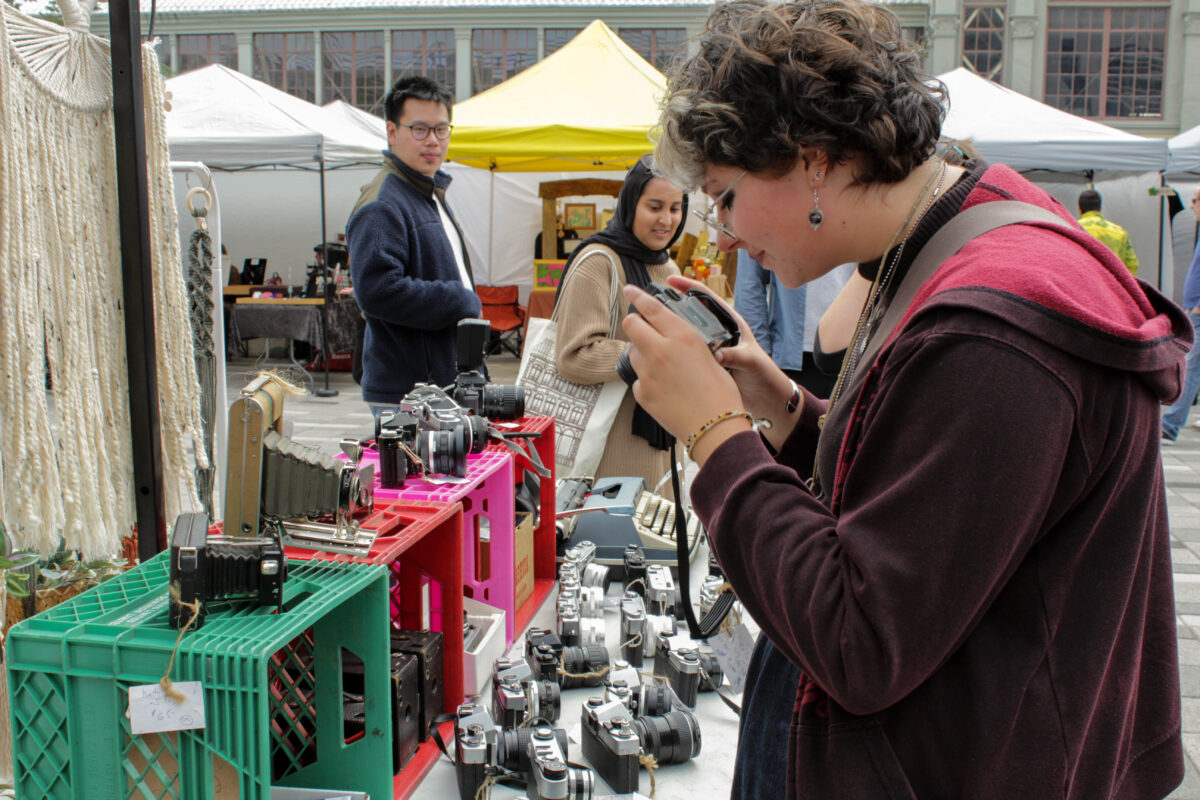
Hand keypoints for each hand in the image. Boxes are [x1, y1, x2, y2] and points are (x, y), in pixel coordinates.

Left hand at [621, 283, 746, 447]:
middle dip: (636, 324)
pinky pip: (638, 379)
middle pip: (631, 325)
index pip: (651, 308)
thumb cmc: (720, 394)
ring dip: (642, 353)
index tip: (630, 290)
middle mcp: (660, 351)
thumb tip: (671, 335)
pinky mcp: (642, 393)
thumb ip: (685, 341)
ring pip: (633, 352)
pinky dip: (647, 380)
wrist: (715, 428)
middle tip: (644, 330)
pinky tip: (665, 388)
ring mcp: (648, 373)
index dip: (638, 296)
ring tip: (663, 366)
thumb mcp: (709, 355)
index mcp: (681, 337)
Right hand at [662, 276, 798, 424]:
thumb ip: (737, 356)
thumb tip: (719, 354)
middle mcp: (718, 334)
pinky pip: (685, 355)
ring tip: (649, 328)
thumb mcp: (752, 362)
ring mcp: (710, 349)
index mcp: (731, 324)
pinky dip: (672, 353)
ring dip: (669, 332)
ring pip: (684, 335)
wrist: (765, 400)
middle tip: (649, 305)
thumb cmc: (764, 376)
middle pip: (690, 314)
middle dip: (671, 307)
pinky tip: (659, 354)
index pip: (707, 298)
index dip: (688, 287)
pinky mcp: (705, 365)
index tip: (670, 281)